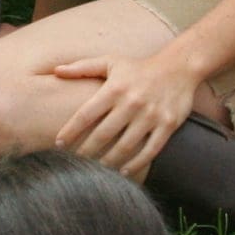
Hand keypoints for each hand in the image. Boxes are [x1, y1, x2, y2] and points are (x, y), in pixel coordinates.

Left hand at [50, 52, 203, 179]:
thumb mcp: (110, 62)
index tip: (59, 144)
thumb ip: (82, 67)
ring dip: (108, 161)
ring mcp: (151, 115)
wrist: (179, 67)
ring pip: (125, 146)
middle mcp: (132, 102)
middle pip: (103, 134)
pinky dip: (135, 164)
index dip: (70, 131)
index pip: (86, 113)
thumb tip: (55, 71)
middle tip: (74, 162)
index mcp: (115, 88)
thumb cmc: (138, 67)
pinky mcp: (167, 125)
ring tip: (96, 171)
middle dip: (86, 151)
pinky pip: (150, 150)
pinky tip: (123, 171)